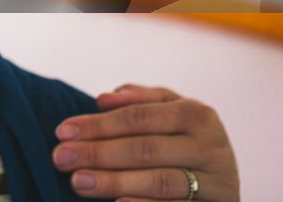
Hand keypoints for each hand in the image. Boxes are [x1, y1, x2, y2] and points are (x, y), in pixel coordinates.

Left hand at [52, 84, 239, 200]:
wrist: (222, 184)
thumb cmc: (182, 140)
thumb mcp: (167, 114)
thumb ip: (138, 102)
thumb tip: (103, 99)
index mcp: (196, 114)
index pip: (138, 117)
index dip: (98, 125)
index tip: (62, 132)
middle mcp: (212, 146)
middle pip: (146, 149)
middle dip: (98, 153)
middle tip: (60, 158)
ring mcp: (218, 182)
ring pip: (160, 181)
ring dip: (114, 182)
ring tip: (78, 182)